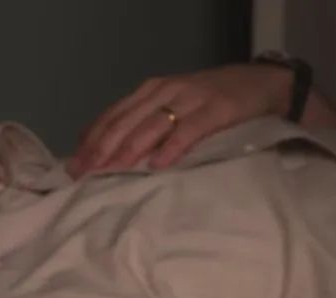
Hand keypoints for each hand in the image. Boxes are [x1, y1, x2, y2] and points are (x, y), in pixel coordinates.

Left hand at [68, 64, 289, 177]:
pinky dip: (172, 147)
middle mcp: (164, 91)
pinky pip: (189, 130)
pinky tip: (158, 164)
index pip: (112, 116)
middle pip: (125, 122)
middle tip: (85, 174)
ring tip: (112, 170)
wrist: (261, 84)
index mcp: (148, 92)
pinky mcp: (216, 109)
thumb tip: (103, 154)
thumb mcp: (170, 108)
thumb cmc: (207, 103)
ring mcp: (190, 98)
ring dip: (128, 149)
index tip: (74, 166)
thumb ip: (140, 125)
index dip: (91, 141)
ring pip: (151, 125)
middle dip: (101, 149)